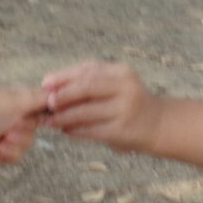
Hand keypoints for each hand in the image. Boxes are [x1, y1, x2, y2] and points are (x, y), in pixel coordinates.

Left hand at [0, 87, 47, 166]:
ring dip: (17, 141)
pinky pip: (17, 155)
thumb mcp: (19, 98)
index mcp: (15, 100)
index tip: (45, 114)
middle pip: (35, 127)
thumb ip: (41, 97)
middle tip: (12, 125)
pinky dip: (9, 152)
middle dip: (25, 129)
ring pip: (28, 143)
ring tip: (2, 138)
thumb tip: (57, 93)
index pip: (39, 106)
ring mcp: (5, 134)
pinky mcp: (1, 152)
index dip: (42, 112)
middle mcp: (11, 116)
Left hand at [42, 62, 159, 152]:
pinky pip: (91, 131)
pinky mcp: (121, 132)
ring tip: (50, 121)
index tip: (45, 84)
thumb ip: (87, 80)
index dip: (63, 77)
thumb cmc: (127, 101)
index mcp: (122, 72)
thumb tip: (49, 85)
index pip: (87, 71)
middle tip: (46, 103)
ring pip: (85, 112)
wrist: (157, 124)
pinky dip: (75, 131)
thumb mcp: (115, 83)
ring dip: (63, 117)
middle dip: (62, 96)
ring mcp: (125, 110)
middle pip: (86, 88)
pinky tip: (66, 131)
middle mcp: (126, 89)